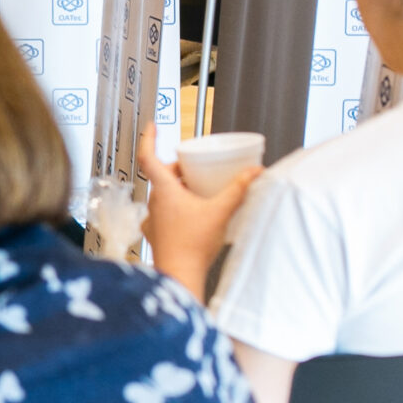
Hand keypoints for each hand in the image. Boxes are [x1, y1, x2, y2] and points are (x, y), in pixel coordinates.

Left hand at [136, 128, 259, 299]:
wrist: (179, 276)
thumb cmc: (192, 246)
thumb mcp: (220, 211)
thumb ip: (238, 189)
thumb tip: (254, 171)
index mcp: (164, 190)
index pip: (148, 157)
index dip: (149, 139)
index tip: (153, 126)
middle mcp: (154, 203)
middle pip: (161, 176)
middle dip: (178, 168)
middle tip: (195, 166)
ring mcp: (153, 220)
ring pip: (163, 196)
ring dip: (178, 189)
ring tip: (200, 190)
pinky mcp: (157, 235)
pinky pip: (165, 214)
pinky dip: (178, 209)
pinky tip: (194, 216)